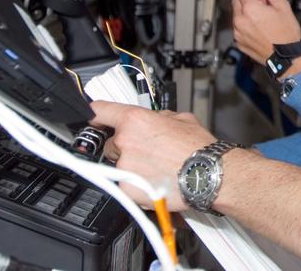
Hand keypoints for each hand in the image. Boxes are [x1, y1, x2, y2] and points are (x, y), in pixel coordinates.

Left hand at [91, 101, 216, 210]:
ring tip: (156, 168)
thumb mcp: (181, 118)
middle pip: (112, 142)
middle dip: (125, 146)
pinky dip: (136, 183)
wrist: (208, 175)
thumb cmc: (198, 149)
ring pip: (118, 164)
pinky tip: (154, 180)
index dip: (95, 112)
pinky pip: (124, 183)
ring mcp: (124, 167)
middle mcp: (125, 142)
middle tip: (148, 151)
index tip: (92, 116)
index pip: (101, 111)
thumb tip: (153, 119)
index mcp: (136, 120)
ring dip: (131, 165)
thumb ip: (159, 117)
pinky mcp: (126, 189)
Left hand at [231, 0, 300, 64]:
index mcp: (250, 9)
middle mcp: (240, 20)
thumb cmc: (286, 34)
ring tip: (264, 17)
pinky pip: (238, 28)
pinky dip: (246, 24)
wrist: (286, 58)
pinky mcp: (239, 42)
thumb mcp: (281, 5)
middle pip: (237, 0)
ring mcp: (238, 33)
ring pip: (237, 14)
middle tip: (264, 3)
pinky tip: (260, 28)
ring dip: (247, 12)